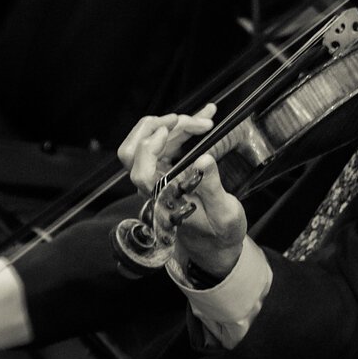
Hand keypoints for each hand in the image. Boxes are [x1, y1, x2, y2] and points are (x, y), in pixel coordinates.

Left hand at [116, 103, 247, 280]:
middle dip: (152, 128)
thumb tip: (203, 160)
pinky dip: (184, 127)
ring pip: (150, 143)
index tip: (167, 132)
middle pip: (133, 153)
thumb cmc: (220, 232)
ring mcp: (160, 176)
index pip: (140, 172)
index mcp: (164, 200)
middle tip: (180, 119)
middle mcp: (156, 187)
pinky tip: (204, 116)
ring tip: (202, 120)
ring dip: (172, 126)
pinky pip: (168, 142)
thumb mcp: (224, 213)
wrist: (219, 242)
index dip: (147, 148)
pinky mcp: (170, 169)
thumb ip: (212, 188)